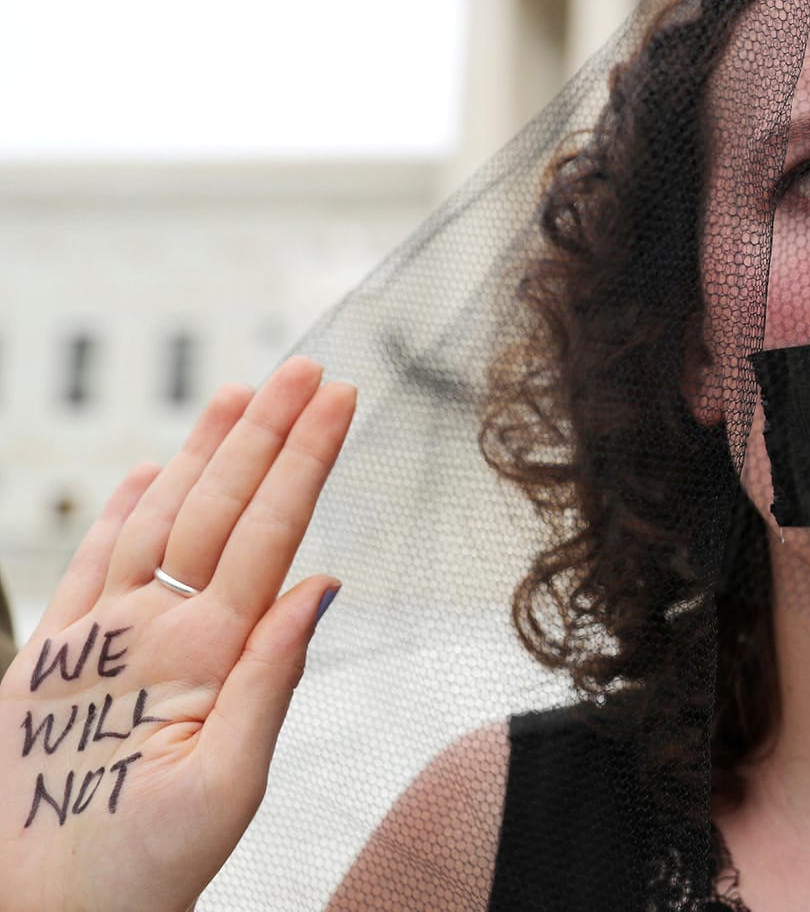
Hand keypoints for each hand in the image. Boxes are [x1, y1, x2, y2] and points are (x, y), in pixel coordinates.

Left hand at [0, 357, 354, 911]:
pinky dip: (121, 507)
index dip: (305, 460)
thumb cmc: (134, 868)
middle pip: (214, 506)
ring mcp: (87, 638)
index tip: (339, 401)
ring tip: (238, 392)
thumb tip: (318, 586)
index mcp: (194, 660)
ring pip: (152, 517)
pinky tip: (146, 470)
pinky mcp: (48, 658)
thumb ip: (272, 679)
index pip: (267, 533)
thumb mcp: (229, 792)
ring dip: (199, 449)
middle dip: (266, 431)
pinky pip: (87, 560)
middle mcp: (136, 632)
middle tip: (306, 370)